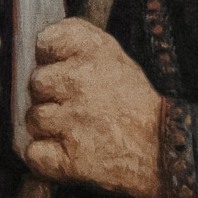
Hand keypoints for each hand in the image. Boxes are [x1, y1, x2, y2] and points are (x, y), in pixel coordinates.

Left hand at [22, 18, 167, 197]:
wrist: (164, 149)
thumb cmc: (137, 104)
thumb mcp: (116, 58)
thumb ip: (78, 47)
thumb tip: (41, 51)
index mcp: (95, 51)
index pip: (46, 40)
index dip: (48, 56)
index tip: (59, 67)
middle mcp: (80, 80)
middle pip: (36, 82)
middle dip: (48, 95)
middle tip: (72, 106)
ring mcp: (72, 120)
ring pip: (33, 119)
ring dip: (47, 128)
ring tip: (74, 130)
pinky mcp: (68, 157)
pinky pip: (34, 153)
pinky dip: (44, 158)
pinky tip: (65, 152)